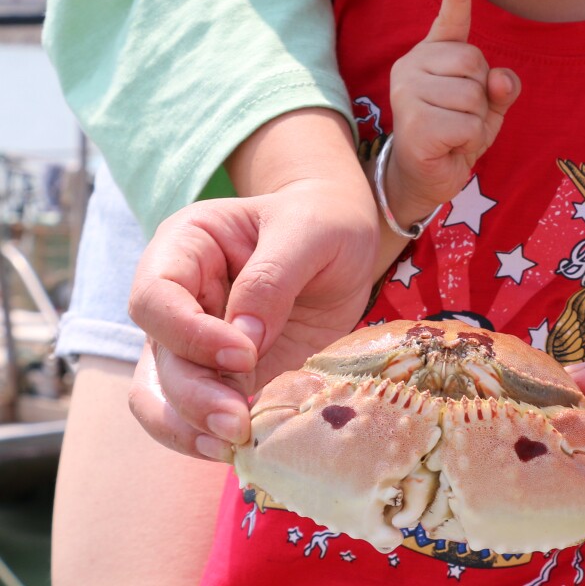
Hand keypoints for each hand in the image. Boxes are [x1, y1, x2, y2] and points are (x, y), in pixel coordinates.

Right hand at [128, 109, 402, 459]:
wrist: (346, 239)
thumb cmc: (323, 219)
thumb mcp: (310, 229)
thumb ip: (274, 276)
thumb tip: (244, 340)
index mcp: (186, 247)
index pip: (154, 297)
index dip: (189, 334)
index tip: (244, 353)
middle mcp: (178, 298)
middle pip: (158, 357)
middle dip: (193, 396)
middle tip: (240, 421)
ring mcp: (194, 343)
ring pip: (162, 398)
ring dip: (192, 428)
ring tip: (236, 444)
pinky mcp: (222, 377)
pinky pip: (195, 417)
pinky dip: (210, 438)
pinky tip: (244, 449)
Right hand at [382, 0, 519, 223]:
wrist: (425, 177)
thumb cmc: (455, 134)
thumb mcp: (487, 107)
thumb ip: (501, 87)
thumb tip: (501, 77)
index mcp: (430, 55)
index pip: (449, 21)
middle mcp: (411, 66)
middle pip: (475, 62)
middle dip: (481, 95)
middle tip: (460, 116)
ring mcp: (408, 93)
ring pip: (474, 95)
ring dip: (476, 122)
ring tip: (453, 133)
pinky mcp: (414, 123)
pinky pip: (468, 123)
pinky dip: (469, 140)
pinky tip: (449, 146)